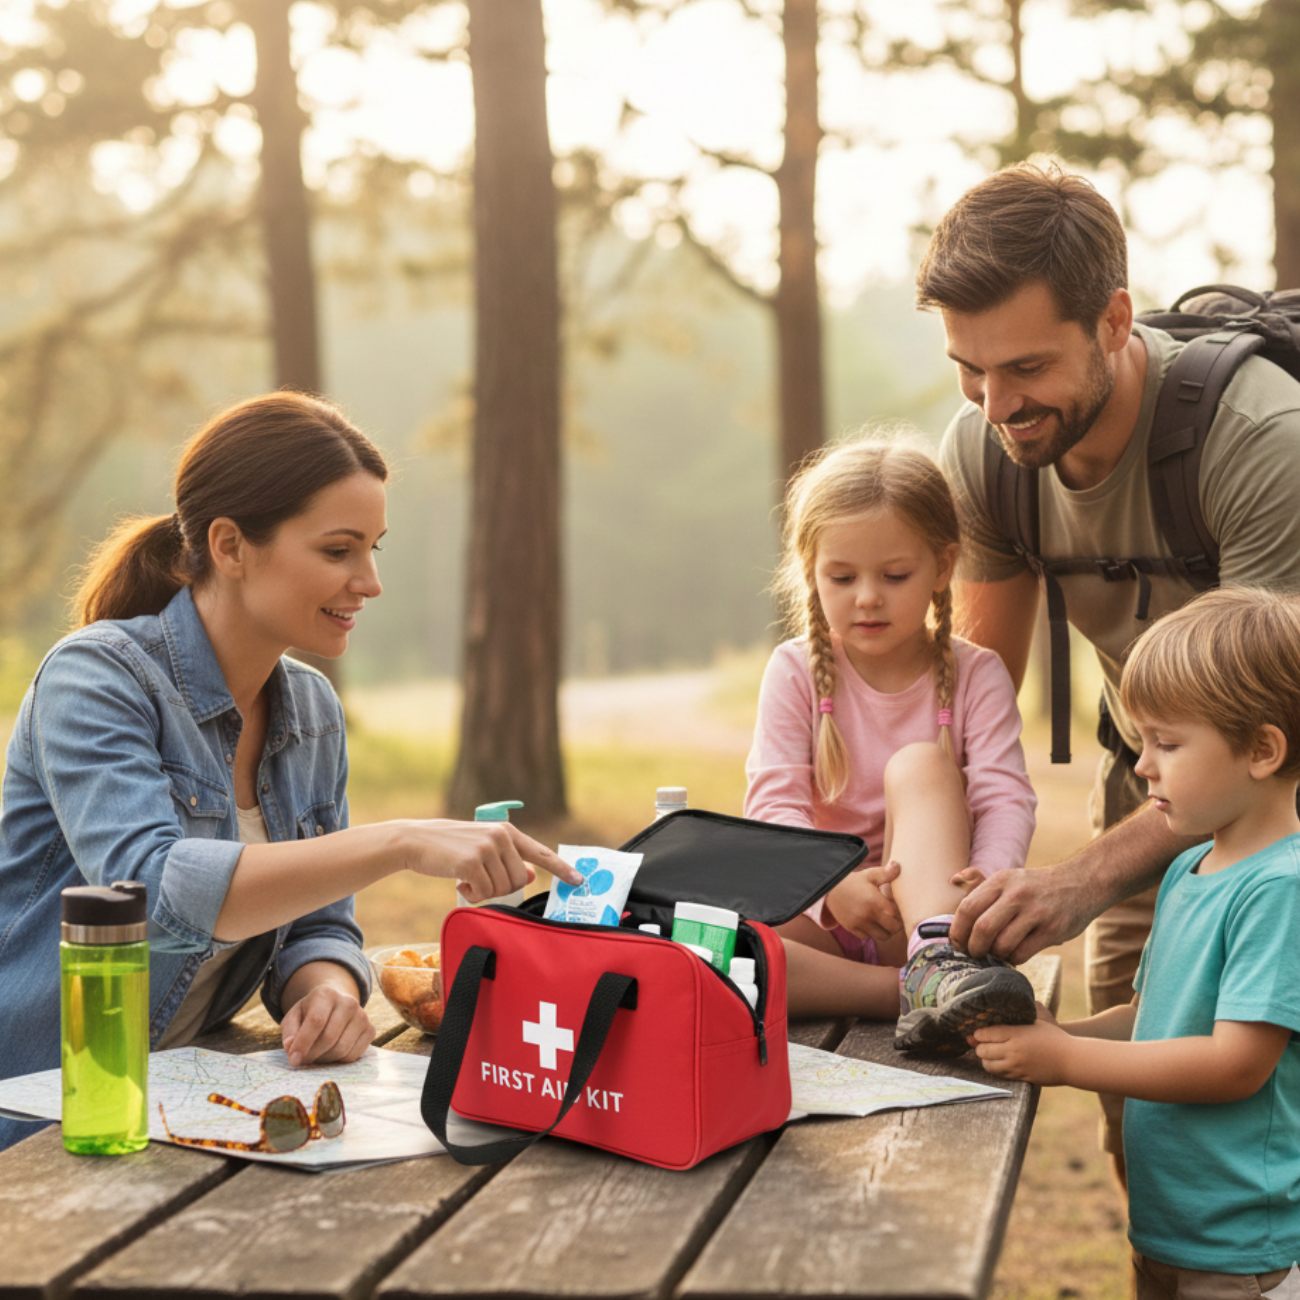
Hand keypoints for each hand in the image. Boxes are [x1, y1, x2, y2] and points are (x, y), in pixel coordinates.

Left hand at [281, 981, 374, 1067]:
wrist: (335, 1004)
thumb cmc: (310, 1013)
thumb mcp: (294, 1017)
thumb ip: (289, 1032)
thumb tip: (291, 1047)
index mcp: (326, 994)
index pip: (316, 1021)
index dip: (304, 1043)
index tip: (294, 1059)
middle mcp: (348, 1002)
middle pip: (329, 1038)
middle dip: (312, 1054)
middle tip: (303, 1059)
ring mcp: (362, 1016)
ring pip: (341, 1049)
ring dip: (325, 1059)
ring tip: (316, 1054)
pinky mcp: (370, 1030)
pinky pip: (353, 1056)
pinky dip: (339, 1060)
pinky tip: (331, 1052)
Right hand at [403, 819, 581, 903]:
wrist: (416, 840)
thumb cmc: (451, 848)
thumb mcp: (484, 846)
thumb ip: (508, 858)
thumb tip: (531, 875)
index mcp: (507, 832)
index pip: (541, 853)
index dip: (561, 868)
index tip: (579, 880)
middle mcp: (501, 837)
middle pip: (519, 881)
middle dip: (502, 888)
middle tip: (481, 881)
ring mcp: (487, 848)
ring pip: (502, 888)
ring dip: (484, 891)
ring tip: (467, 878)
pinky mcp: (472, 862)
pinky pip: (484, 892)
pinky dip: (472, 895)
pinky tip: (459, 883)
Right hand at [824, 861, 903, 943]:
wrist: (830, 889)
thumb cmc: (854, 881)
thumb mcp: (870, 875)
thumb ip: (886, 873)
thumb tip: (898, 866)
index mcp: (875, 901)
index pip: (897, 915)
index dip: (900, 913)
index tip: (897, 907)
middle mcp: (868, 915)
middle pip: (892, 929)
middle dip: (896, 924)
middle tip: (894, 916)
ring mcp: (859, 923)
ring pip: (882, 936)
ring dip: (886, 930)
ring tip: (884, 920)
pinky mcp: (852, 928)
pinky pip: (867, 936)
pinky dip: (871, 932)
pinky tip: (870, 922)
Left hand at [949, 864, 1094, 962]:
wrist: (1082, 882)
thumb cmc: (1036, 886)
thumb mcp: (1009, 877)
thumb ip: (980, 882)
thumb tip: (953, 878)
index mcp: (1000, 880)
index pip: (967, 908)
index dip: (957, 931)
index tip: (957, 943)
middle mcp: (1016, 894)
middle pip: (982, 929)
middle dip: (973, 948)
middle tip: (975, 953)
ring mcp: (1036, 912)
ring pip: (1002, 945)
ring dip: (995, 955)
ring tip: (998, 952)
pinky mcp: (1053, 929)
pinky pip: (1022, 954)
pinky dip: (1013, 959)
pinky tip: (1016, 953)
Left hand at [970, 1017, 1071, 1085]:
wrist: (1072, 1060)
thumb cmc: (1055, 1037)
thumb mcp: (1038, 1020)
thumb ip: (1022, 1012)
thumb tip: (1009, 1000)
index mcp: (1015, 1033)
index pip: (986, 1034)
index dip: (978, 1034)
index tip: (977, 1033)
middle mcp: (1013, 1050)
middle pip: (983, 1050)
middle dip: (979, 1047)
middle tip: (982, 1044)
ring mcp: (1017, 1065)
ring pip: (989, 1065)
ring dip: (985, 1060)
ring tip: (989, 1055)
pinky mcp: (1021, 1077)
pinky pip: (1001, 1075)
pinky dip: (996, 1069)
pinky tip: (999, 1064)